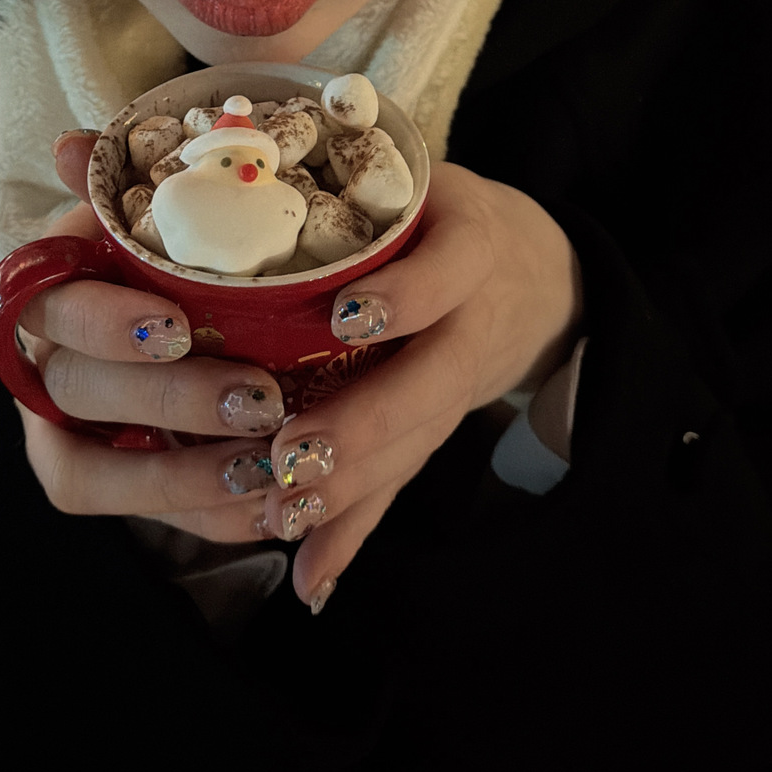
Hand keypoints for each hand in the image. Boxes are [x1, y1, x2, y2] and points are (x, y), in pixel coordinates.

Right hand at [15, 132, 288, 541]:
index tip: (176, 326)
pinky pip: (148, 519)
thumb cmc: (160, 244)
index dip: (104, 324)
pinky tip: (279, 509)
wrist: (173, 297)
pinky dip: (213, 518)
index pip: (50, 309)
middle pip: (79, 395)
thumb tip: (70, 146)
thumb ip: (115, 183)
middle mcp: (43, 365)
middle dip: (172, 402)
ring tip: (276, 470)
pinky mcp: (114, 484)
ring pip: (98, 475)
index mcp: (44, 289)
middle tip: (263, 399)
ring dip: (190, 480)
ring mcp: (69, 433)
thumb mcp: (143, 208)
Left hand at [255, 162, 581, 607]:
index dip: (406, 297)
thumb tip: (235, 192)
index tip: (348, 315)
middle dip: (363, 424)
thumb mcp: (419, 190)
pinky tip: (311, 581)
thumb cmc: (443, 217)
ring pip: (416, 441)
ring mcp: (464, 378)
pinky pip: (404, 479)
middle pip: (432, 381)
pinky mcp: (446, 425)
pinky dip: (354, 532)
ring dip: (351, 487)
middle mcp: (474, 319)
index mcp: (469, 245)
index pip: (447, 271)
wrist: (536, 272)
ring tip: (285, 511)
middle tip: (291, 454)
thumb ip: (350, 199)